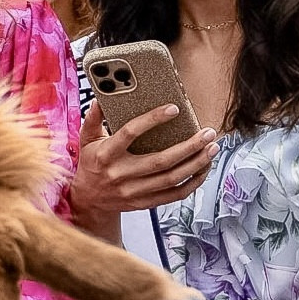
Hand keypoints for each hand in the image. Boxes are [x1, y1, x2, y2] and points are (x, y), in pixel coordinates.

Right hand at [67, 101, 218, 240]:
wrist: (88, 200)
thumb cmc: (91, 163)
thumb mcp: (86, 139)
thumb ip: (93, 117)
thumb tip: (103, 96)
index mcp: (106, 154)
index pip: (130, 133)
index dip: (152, 120)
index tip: (173, 109)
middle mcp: (120, 174)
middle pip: (160, 161)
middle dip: (189, 146)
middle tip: (207, 133)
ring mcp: (133, 191)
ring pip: (171, 179)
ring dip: (196, 163)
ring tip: (211, 148)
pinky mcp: (143, 203)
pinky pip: (173, 196)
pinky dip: (192, 184)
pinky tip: (203, 170)